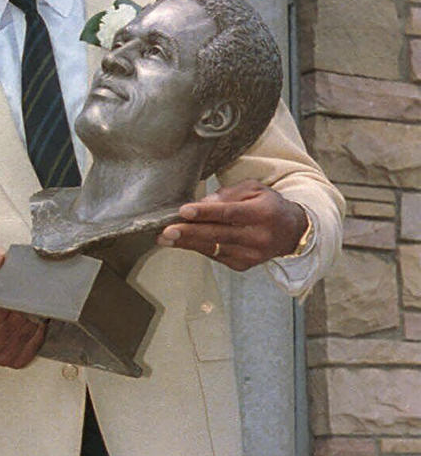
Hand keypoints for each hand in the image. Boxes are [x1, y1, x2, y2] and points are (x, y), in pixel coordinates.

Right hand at [0, 251, 45, 368]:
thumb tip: (0, 256)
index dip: (9, 302)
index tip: (21, 291)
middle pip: (14, 323)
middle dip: (27, 307)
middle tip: (38, 293)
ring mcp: (2, 357)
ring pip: (26, 333)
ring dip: (36, 317)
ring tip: (40, 304)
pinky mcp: (16, 361)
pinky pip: (34, 344)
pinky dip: (39, 330)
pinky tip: (41, 319)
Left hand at [155, 179, 307, 271]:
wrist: (291, 233)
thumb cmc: (267, 205)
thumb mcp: (253, 190)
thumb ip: (228, 195)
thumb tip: (202, 204)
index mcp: (262, 214)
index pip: (230, 213)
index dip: (205, 213)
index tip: (183, 211)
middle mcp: (258, 237)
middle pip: (218, 235)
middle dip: (188, 233)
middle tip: (165, 231)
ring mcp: (251, 255)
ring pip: (213, 249)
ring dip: (186, 243)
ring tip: (164, 238)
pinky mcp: (243, 266)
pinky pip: (215, 256)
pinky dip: (197, 248)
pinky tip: (181, 242)